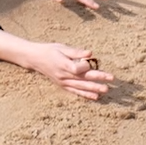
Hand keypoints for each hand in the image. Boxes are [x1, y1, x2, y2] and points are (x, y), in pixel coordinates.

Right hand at [0, 31, 114, 100]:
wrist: (34, 59)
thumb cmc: (49, 50)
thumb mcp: (61, 47)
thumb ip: (76, 52)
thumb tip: (90, 53)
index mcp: (63, 64)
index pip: (78, 68)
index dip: (86, 65)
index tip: (90, 60)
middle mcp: (63, 75)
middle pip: (82, 78)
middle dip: (97, 79)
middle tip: (110, 80)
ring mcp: (63, 82)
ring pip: (80, 86)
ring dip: (94, 88)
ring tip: (105, 90)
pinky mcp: (62, 85)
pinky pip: (75, 91)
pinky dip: (85, 94)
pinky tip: (95, 96)